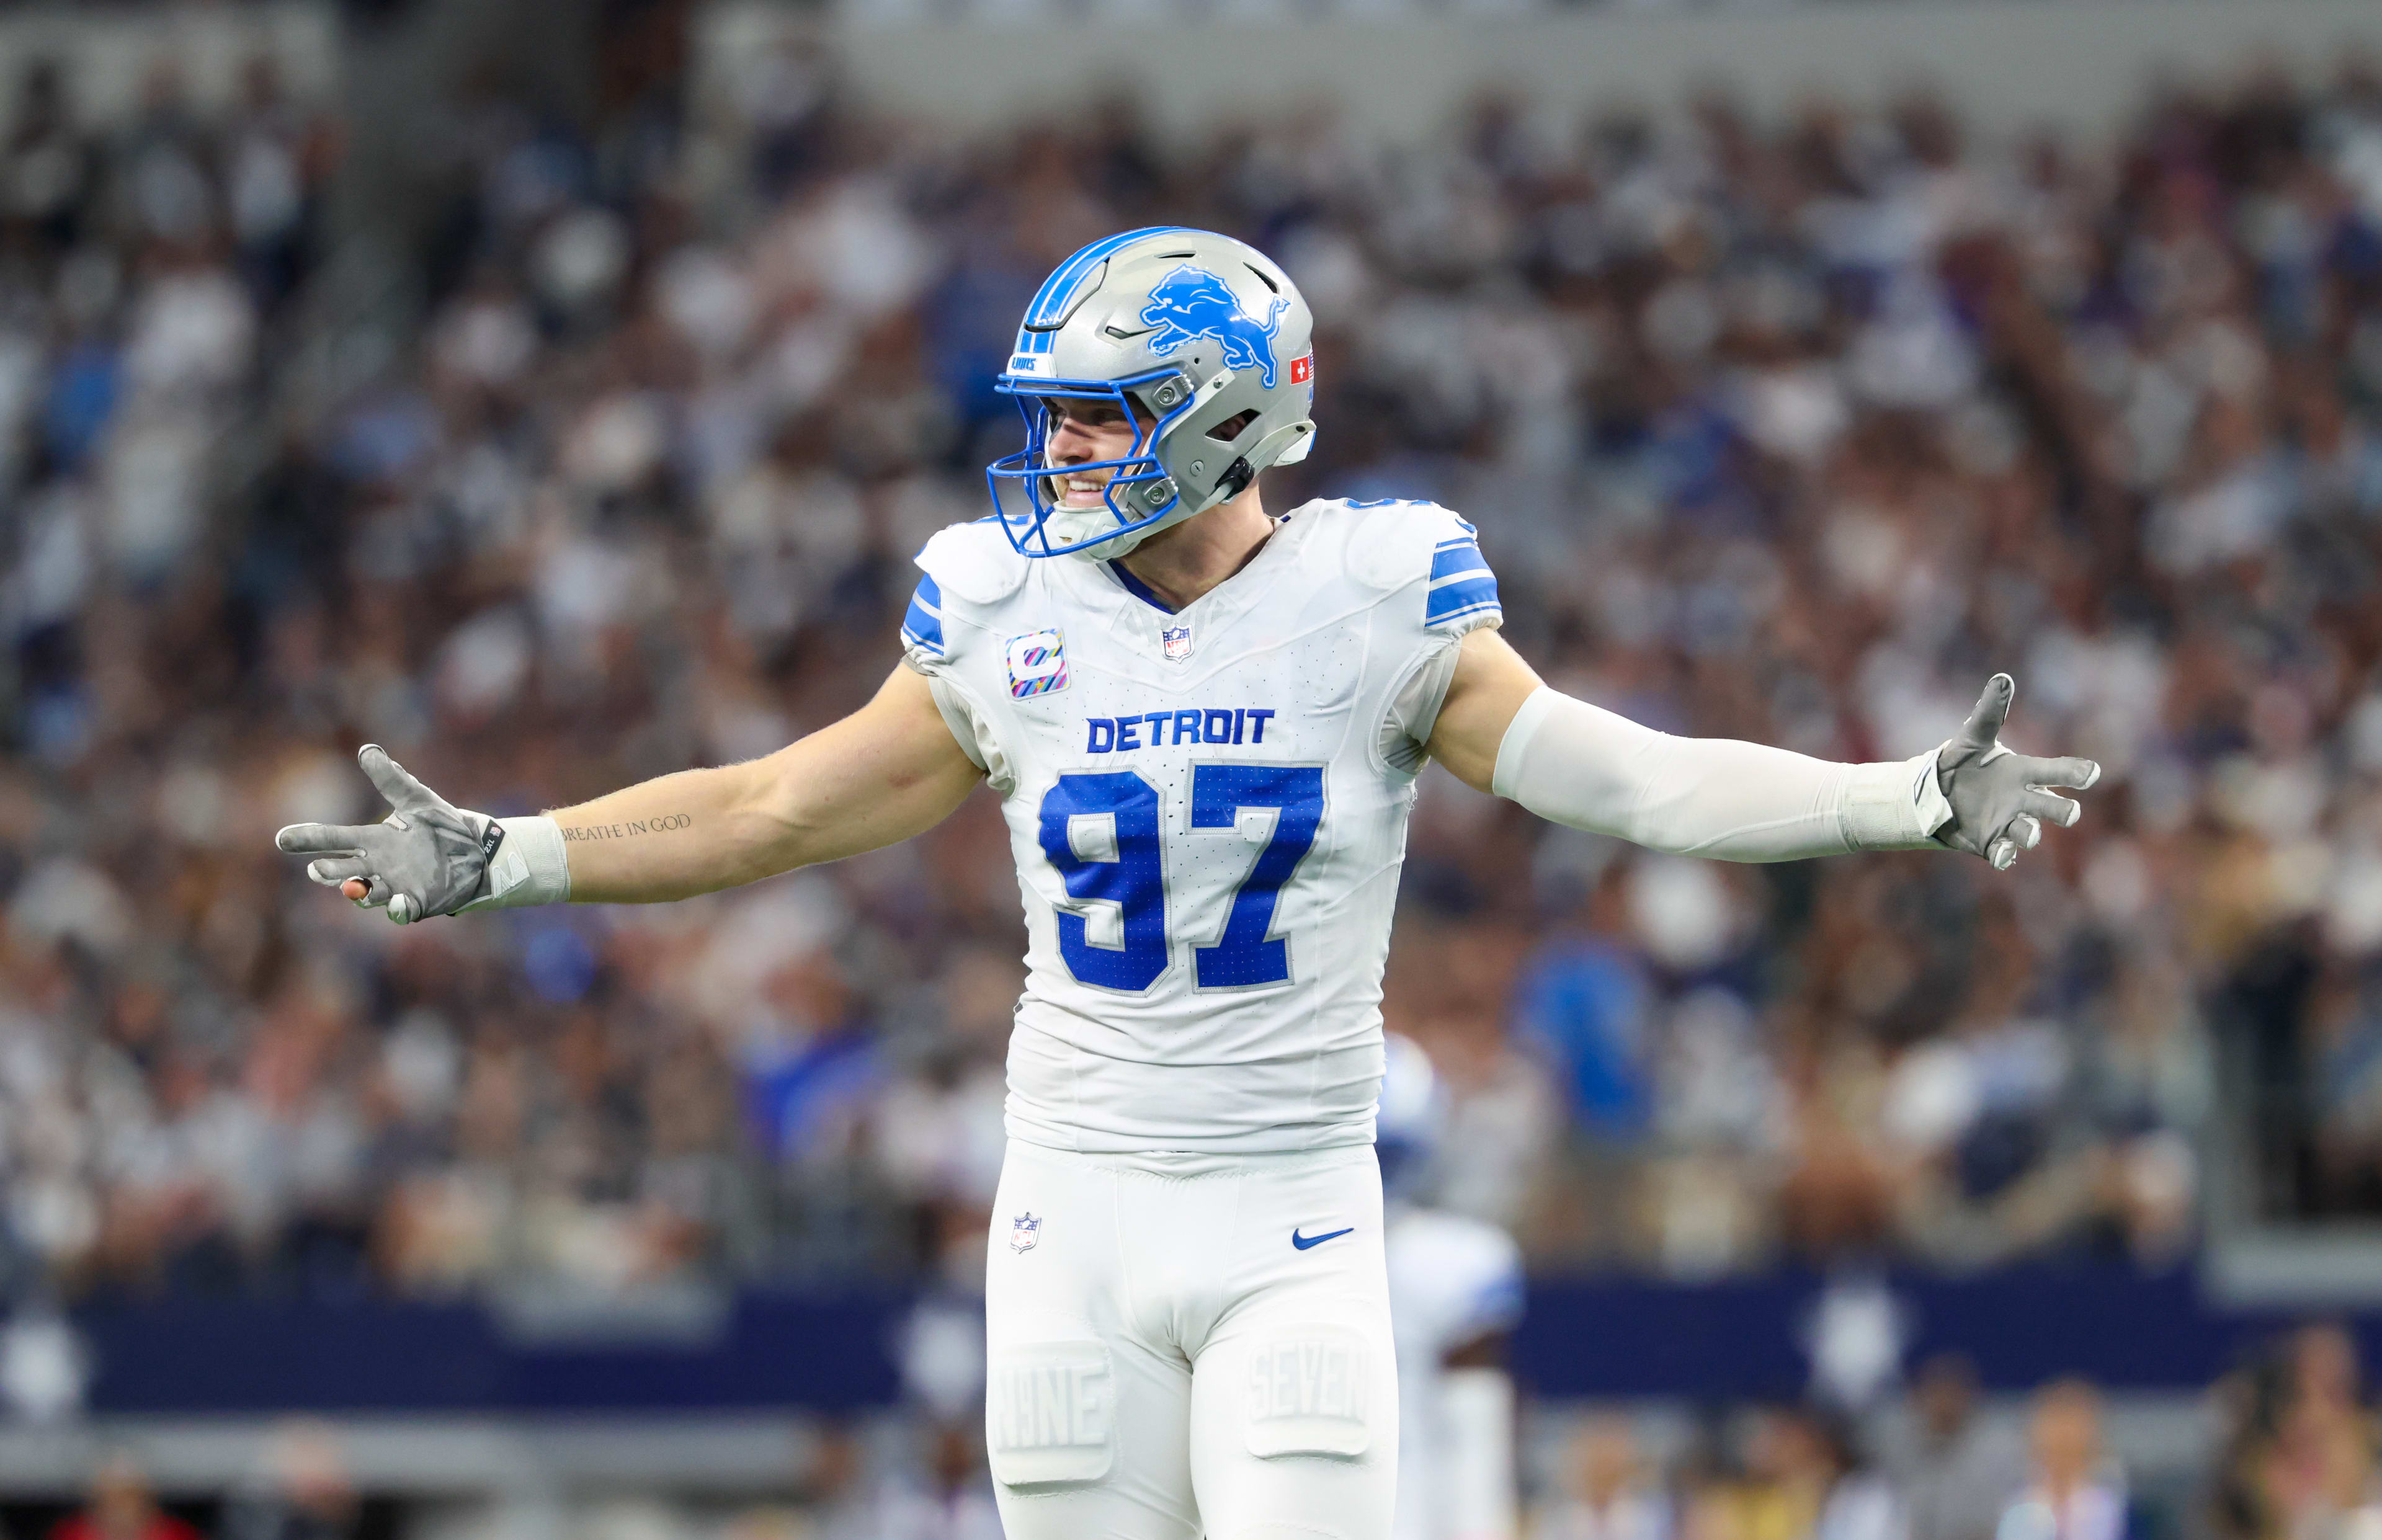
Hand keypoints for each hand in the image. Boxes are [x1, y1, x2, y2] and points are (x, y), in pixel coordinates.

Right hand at [275, 746, 503, 922]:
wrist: (480, 851)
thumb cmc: (444, 826)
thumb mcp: (418, 800)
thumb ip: (392, 779)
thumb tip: (367, 749)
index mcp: (374, 841)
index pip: (334, 839)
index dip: (309, 839)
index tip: (283, 838)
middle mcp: (378, 866)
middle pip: (343, 871)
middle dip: (329, 871)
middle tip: (317, 869)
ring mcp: (396, 887)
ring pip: (368, 894)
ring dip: (359, 892)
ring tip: (352, 886)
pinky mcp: (419, 902)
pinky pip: (403, 911)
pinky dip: (399, 909)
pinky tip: (401, 904)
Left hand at [1934, 674, 2100, 870]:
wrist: (1935, 793)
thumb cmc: (1963, 761)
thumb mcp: (1973, 736)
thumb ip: (1989, 712)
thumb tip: (2002, 678)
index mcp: (2024, 772)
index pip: (2057, 772)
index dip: (2076, 772)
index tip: (2091, 772)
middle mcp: (2024, 800)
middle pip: (2056, 809)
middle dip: (2064, 811)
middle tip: (2070, 812)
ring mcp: (2009, 823)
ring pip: (2031, 833)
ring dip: (2030, 833)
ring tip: (2026, 833)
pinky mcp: (1990, 843)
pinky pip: (2004, 854)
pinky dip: (2005, 855)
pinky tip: (2002, 854)